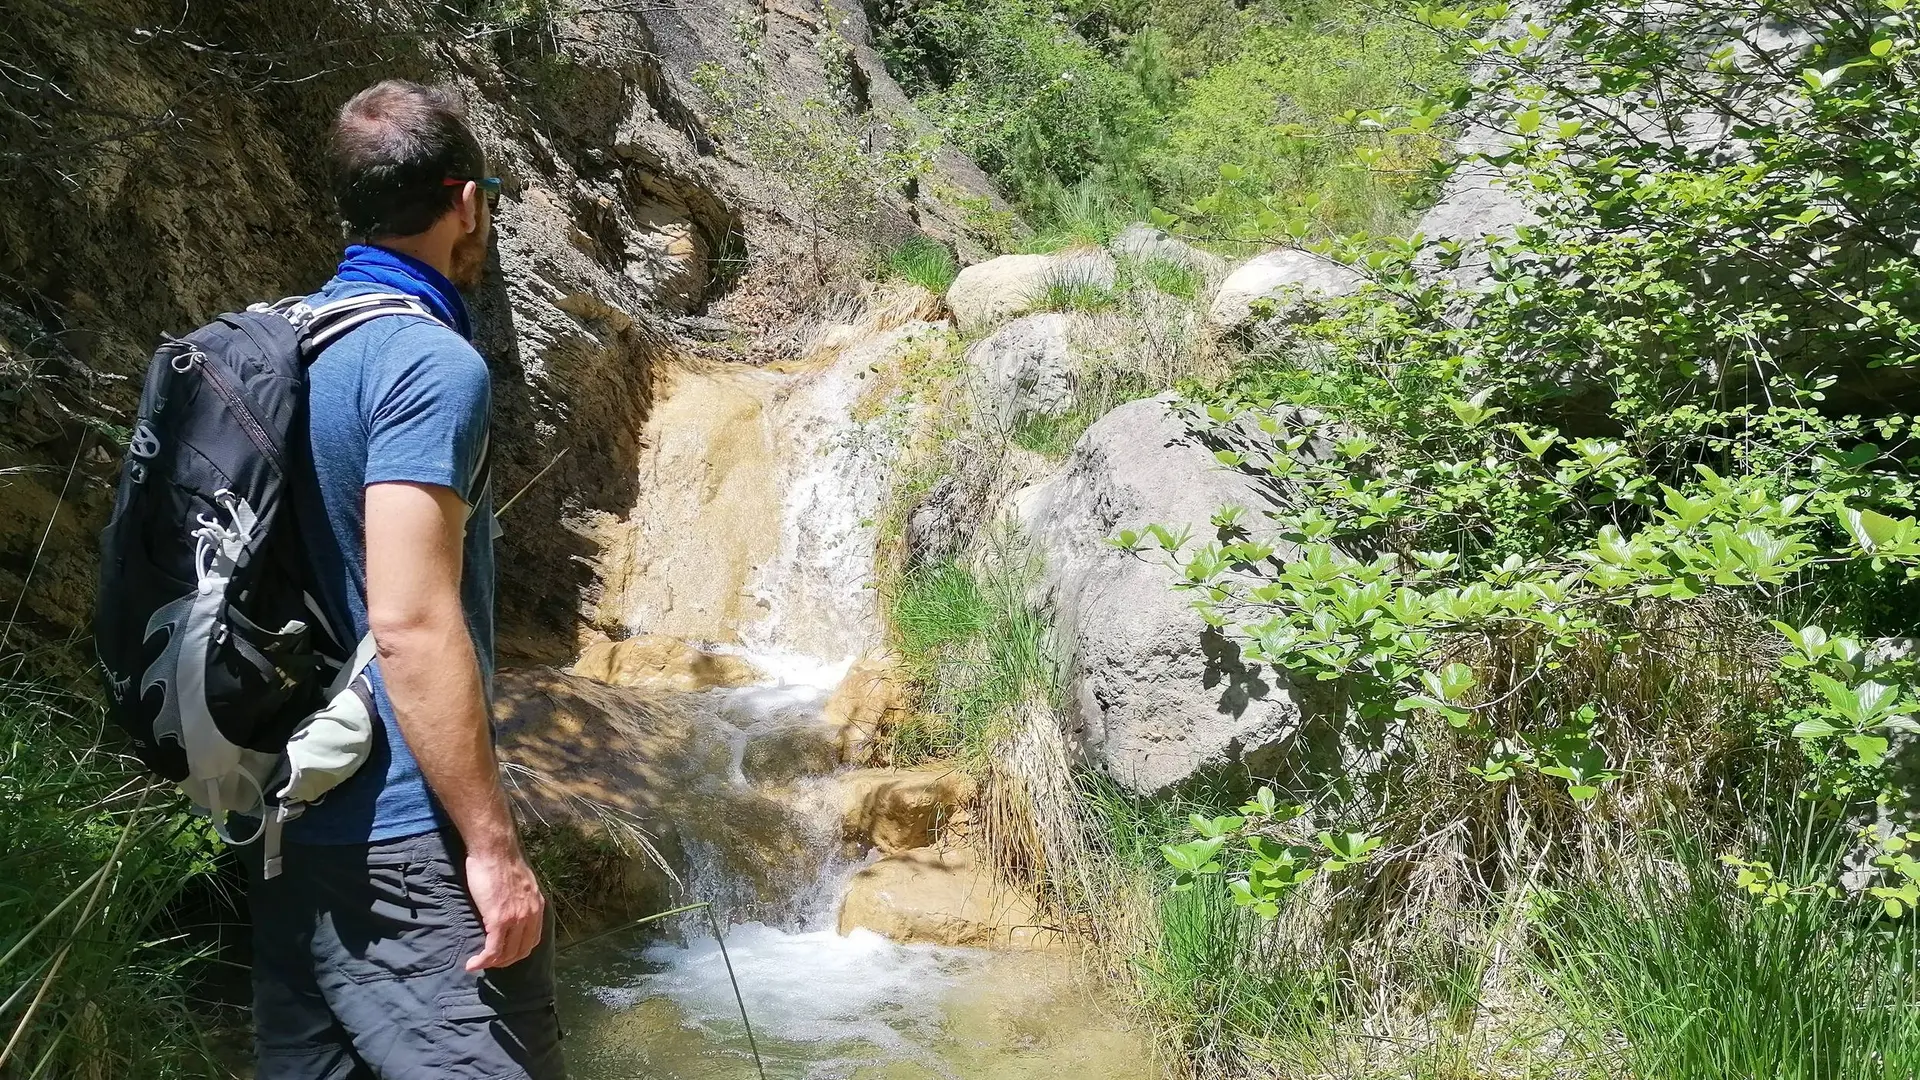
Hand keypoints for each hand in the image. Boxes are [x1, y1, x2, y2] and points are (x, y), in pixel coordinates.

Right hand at [464, 848, 545, 971]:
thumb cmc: (500, 862)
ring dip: (492, 963)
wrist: (495, 849)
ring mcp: (516, 919)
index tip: (503, 954)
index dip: (517, 952)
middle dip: (504, 961)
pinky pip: (493, 949)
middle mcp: (531, 915)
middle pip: (520, 951)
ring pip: (507, 953)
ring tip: (478, 964)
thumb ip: (519, 899)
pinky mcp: (500, 920)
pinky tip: (472, 964)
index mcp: (537, 906)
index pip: (531, 940)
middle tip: (488, 962)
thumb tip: (508, 908)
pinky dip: (483, 960)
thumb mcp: (520, 884)